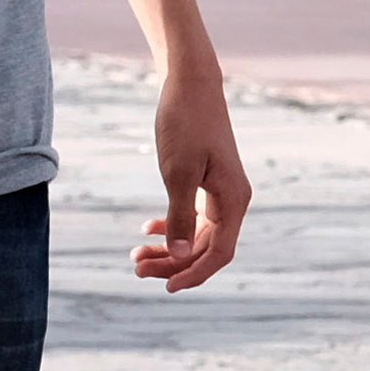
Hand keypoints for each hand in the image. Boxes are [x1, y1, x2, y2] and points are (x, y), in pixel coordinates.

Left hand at [130, 64, 250, 293]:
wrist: (190, 83)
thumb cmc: (185, 123)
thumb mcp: (178, 172)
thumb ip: (179, 216)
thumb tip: (178, 257)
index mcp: (234, 201)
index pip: (218, 253)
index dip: (192, 274)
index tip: (165, 287)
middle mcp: (232, 200)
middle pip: (205, 248)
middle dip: (172, 263)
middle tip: (135, 266)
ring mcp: (221, 192)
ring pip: (197, 235)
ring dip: (169, 248)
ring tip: (136, 254)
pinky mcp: (208, 182)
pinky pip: (193, 217)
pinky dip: (172, 226)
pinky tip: (148, 229)